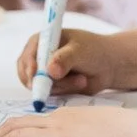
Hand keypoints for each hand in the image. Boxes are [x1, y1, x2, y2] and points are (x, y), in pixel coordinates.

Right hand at [13, 28, 136, 96]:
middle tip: (64, 82)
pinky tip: (80, 83)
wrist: (108, 65)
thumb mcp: (80, 51)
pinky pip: (51, 95)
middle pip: (28, 74)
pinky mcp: (52, 87)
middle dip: (46, 82)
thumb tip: (50, 71)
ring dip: (63, 86)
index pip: (28, 55)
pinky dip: (66, 91)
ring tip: (81, 79)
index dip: (29, 67)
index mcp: (41, 41)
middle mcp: (38, 57)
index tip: (36, 76)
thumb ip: (65, 59)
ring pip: (42, 87)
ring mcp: (44, 74)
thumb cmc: (94, 51)